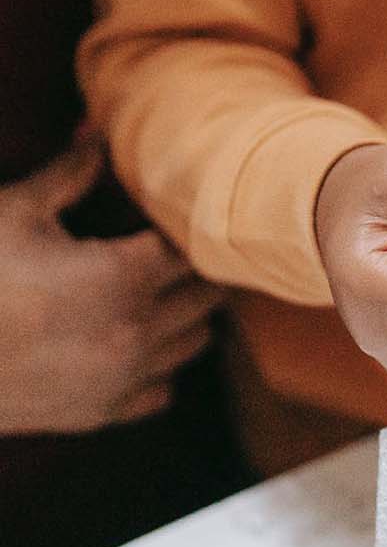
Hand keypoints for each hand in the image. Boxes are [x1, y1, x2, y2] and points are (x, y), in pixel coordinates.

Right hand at [0, 134, 224, 434]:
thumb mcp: (15, 212)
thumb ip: (69, 173)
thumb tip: (98, 132)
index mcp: (122, 277)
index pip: (192, 247)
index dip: (179, 229)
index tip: (160, 219)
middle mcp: (137, 331)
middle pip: (207, 294)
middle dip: (194, 270)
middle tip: (162, 252)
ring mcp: (122, 378)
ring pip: (195, 342)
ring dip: (184, 316)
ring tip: (151, 293)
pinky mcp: (100, 414)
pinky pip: (161, 390)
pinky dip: (157, 366)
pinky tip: (128, 343)